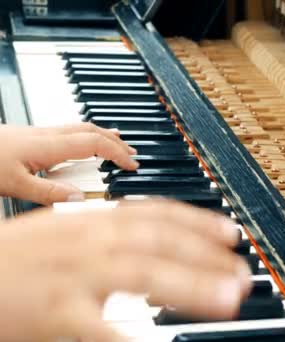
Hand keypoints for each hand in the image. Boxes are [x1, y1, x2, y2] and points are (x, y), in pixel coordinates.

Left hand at [0, 123, 138, 204]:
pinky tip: (81, 145)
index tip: (132, 164)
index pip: (94, 143)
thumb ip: (48, 192)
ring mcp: (37, 133)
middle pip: (91, 130)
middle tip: (132, 153)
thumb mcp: (13, 185)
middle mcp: (45, 135)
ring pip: (80, 127)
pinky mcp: (29, 136)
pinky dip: (85, 137)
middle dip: (116, 141)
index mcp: (47, 145)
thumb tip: (79, 197)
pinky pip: (67, 131)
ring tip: (117, 143)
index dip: (117, 152)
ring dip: (102, 135)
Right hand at [0, 200, 249, 341]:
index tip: (230, 233)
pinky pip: (103, 326)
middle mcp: (86, 241)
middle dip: (207, 255)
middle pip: (159, 240)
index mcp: (89, 222)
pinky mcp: (53, 313)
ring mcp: (72, 275)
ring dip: (192, 285)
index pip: (155, 213)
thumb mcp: (62, 236)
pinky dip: (134, 335)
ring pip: (143, 272)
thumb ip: (105, 235)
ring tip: (229, 299)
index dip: (198, 221)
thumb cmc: (11, 260)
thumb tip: (151, 247)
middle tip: (242, 273)